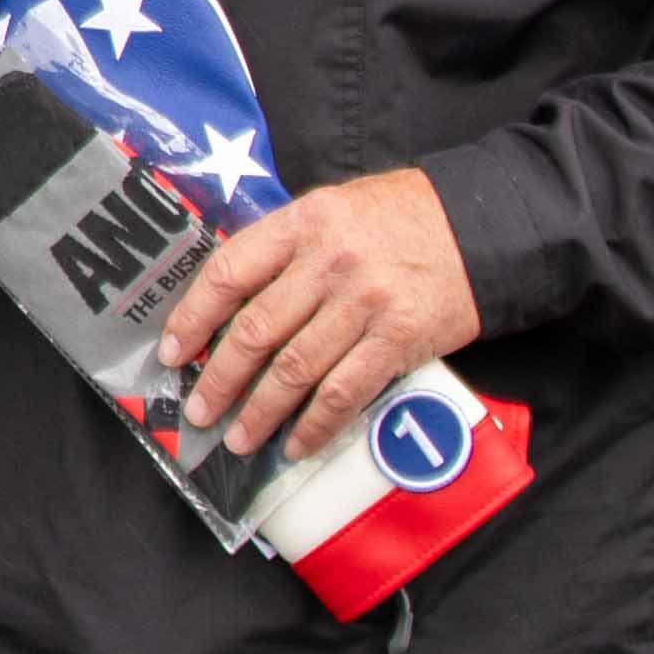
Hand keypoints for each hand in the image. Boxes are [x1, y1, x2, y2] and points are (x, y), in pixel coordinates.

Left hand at [160, 166, 481, 463]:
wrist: (482, 225)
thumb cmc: (398, 218)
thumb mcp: (332, 209)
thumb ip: (284, 248)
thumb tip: (228, 303)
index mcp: (302, 223)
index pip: (229, 272)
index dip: (193, 316)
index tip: (171, 351)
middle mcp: (329, 262)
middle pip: (255, 330)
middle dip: (219, 378)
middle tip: (198, 412)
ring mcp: (364, 302)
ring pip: (294, 369)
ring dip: (259, 411)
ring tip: (238, 438)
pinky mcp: (398, 339)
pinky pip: (345, 392)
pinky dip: (314, 425)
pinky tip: (295, 444)